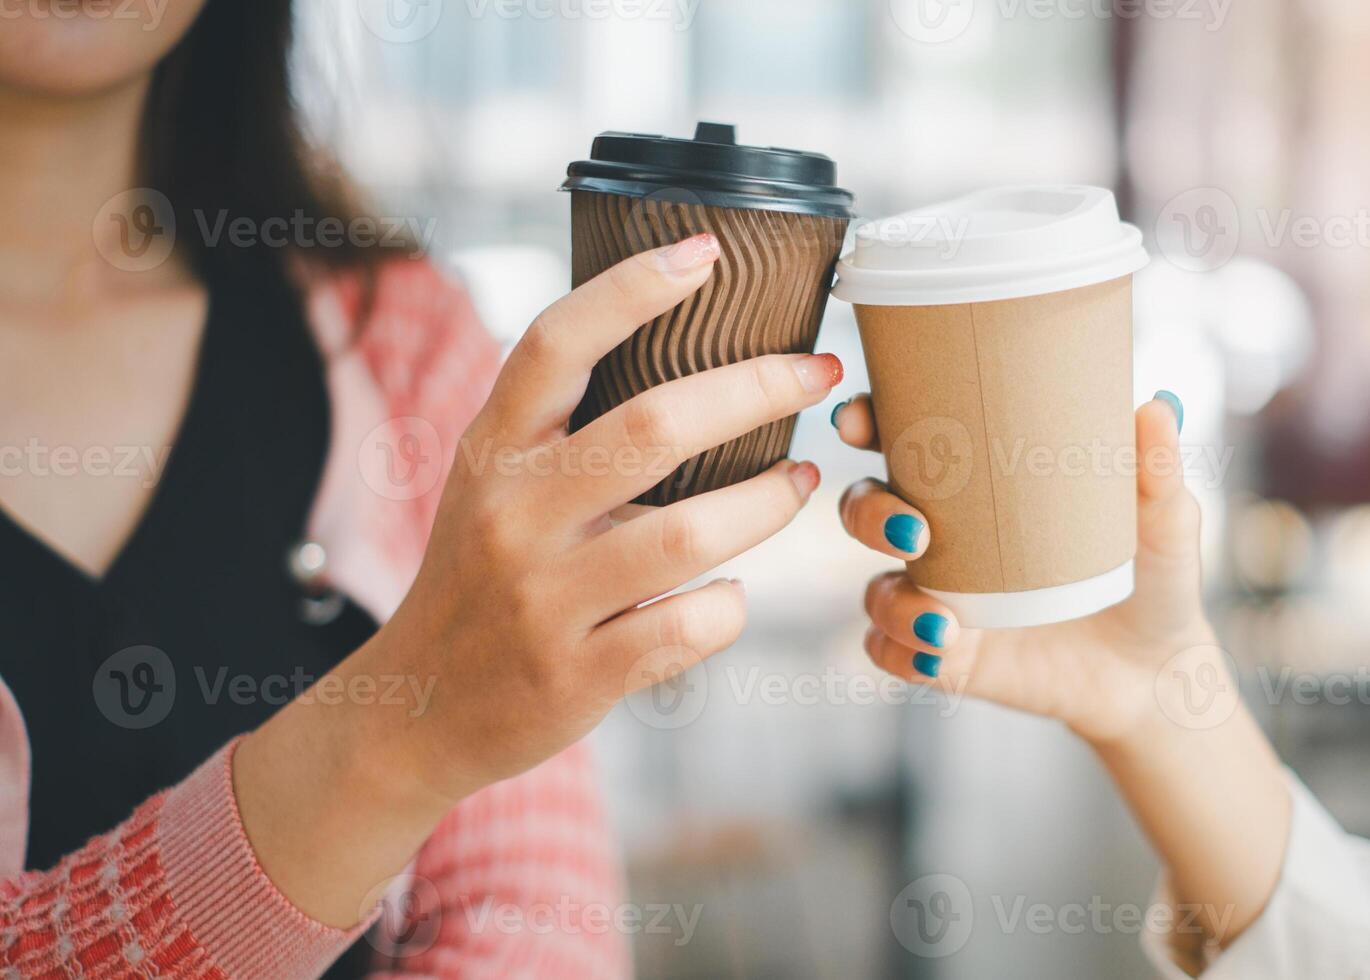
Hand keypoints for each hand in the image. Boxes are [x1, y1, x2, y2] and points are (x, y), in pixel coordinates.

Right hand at [236, 233, 843, 925]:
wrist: (417, 707)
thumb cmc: (483, 577)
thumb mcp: (494, 485)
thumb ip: (563, 428)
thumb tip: (693, 354)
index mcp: (492, 450)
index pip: (557, 342)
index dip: (633, 288)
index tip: (707, 252)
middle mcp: (513, 514)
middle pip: (653, 426)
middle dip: (756, 389)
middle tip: (818, 373)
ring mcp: (545, 599)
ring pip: (690, 533)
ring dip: (769, 502)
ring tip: (801, 480)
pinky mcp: (579, 674)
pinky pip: (691, 625)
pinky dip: (730, 605)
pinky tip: (730, 592)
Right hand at [834, 390, 1214, 745]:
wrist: (1156, 671)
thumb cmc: (1152, 577)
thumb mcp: (1164, 523)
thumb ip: (1156, 473)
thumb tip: (1155, 410)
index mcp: (978, 487)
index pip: (902, 441)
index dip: (865, 422)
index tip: (859, 419)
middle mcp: (944, 539)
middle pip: (864, 509)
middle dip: (869, 514)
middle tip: (916, 532)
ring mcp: (939, 599)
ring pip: (875, 589)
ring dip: (892, 600)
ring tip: (944, 619)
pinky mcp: (947, 658)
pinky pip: (891, 653)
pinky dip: (901, 652)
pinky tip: (937, 652)